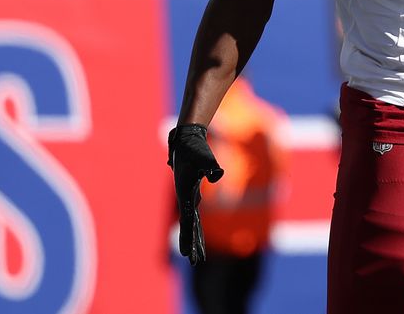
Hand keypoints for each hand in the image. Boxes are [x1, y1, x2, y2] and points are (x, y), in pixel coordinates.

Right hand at [168, 124, 224, 263]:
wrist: (186, 141)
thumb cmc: (194, 149)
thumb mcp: (204, 158)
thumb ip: (210, 166)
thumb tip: (217, 174)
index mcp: (187, 195)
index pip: (188, 223)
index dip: (189, 239)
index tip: (187, 255)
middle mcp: (187, 199)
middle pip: (190, 227)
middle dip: (192, 245)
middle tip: (195, 262)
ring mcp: (189, 197)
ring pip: (191, 222)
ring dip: (193, 238)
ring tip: (195, 254)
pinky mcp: (192, 192)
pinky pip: (194, 214)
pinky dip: (194, 225)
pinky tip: (195, 231)